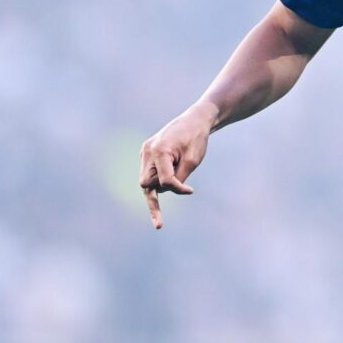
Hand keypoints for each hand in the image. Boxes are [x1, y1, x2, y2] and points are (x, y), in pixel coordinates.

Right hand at [138, 102, 215, 228]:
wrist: (195, 120)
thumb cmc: (196, 138)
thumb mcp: (193, 160)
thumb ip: (179, 178)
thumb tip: (167, 190)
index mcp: (159, 150)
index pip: (164, 180)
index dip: (177, 189)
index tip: (190, 191)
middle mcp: (148, 151)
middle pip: (146, 183)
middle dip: (156, 194)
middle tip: (158, 222)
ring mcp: (145, 151)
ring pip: (146, 180)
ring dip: (159, 186)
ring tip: (171, 187)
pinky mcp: (147, 153)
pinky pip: (150, 172)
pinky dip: (158, 179)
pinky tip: (168, 180)